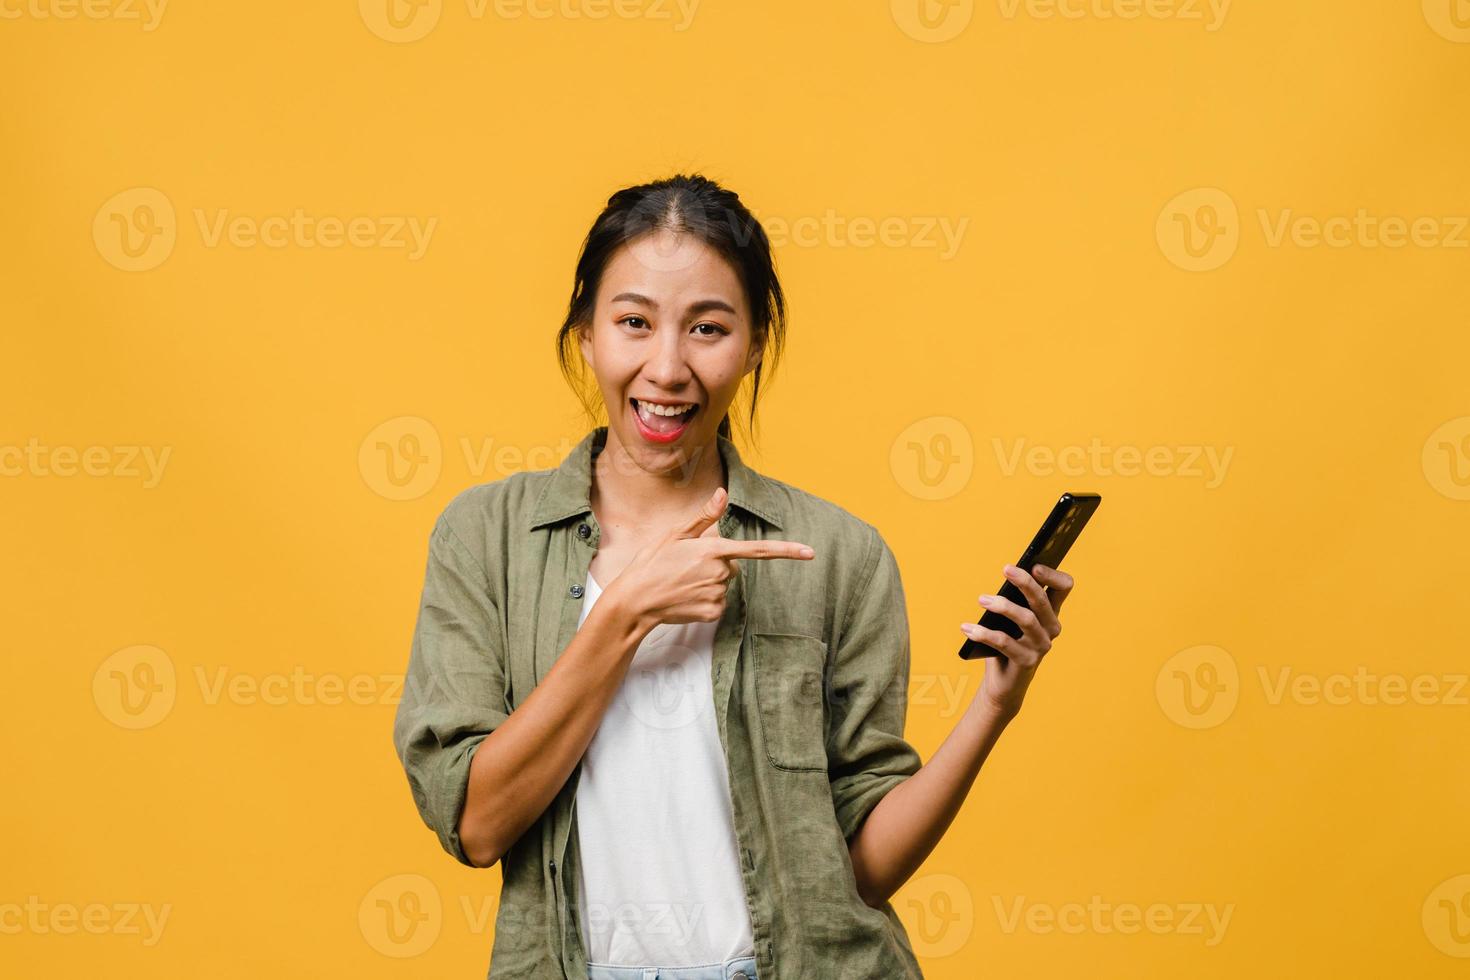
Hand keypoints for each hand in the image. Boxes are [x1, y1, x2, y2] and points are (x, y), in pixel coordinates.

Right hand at [608, 486, 815, 628]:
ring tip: (682, 582)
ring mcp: (717, 594)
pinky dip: (704, 600)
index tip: (810, 553)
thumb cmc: (652, 563)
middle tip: (686, 567)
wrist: (635, 600)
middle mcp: (719, 573)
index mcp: (713, 549)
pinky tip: (685, 597)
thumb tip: (723, 493)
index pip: (757, 550)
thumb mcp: (674, 535)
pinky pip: (717, 602)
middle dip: (715, 565)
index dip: (786, 550)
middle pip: (731, 566)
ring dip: (707, 582)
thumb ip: (704, 517)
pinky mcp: (713, 612)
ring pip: (723, 584)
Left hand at [962, 563, 1074, 720]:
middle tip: (1006, 569)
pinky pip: (1005, 643)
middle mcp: (1051, 629)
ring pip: (1026, 619)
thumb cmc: (1006, 642)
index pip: (1064, 587)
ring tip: (981, 599)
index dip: (1053, 575)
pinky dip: (984, 633)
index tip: (1035, 565)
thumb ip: (1012, 599)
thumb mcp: (1010, 618)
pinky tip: (967, 628)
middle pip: (1042, 601)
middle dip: (1025, 582)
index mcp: (1050, 613)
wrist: (1004, 682)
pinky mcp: (1027, 662)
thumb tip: (1004, 576)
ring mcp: (1041, 647)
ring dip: (1002, 606)